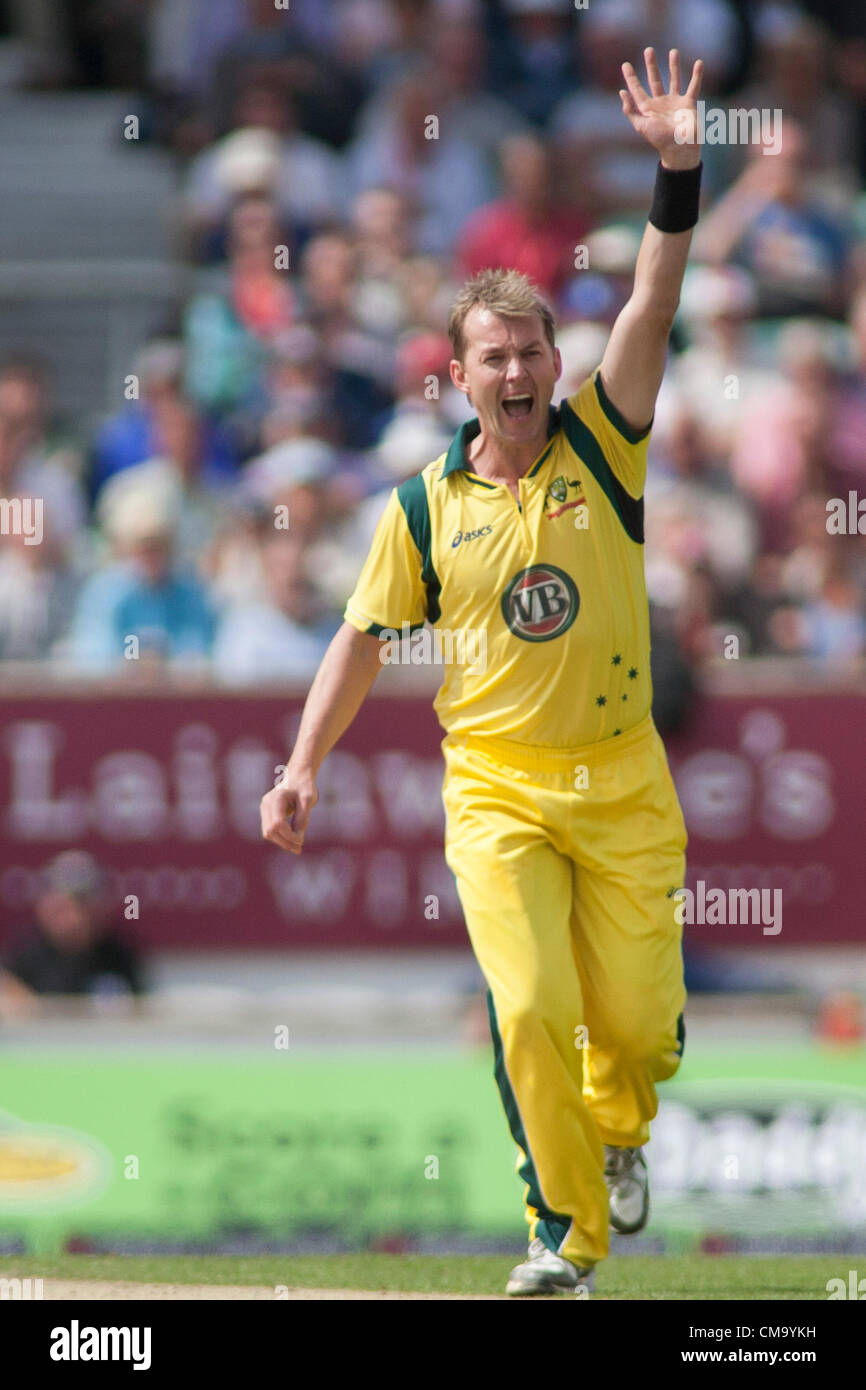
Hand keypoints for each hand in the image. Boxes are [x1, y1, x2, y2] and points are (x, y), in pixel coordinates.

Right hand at [260, 768, 317, 854]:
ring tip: (297, 847)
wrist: (298, 775)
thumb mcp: (308, 800)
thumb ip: (303, 818)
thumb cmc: (304, 786)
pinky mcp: (266, 813)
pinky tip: (292, 841)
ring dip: (281, 842)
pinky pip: (270, 830)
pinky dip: (279, 837)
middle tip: (299, 849)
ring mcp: (264, 808)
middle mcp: (266, 804)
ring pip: (268, 832)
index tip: (301, 840)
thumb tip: (298, 838)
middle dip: (284, 842)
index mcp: (276, 798)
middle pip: (270, 831)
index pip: (278, 824)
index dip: (289, 835)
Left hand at [620, 47, 702, 169]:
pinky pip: (693, 86)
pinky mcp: (688, 104)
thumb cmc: (659, 139)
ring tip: (673, 51)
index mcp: (648, 108)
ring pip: (674, 79)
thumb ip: (631, 110)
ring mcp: (675, 102)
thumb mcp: (641, 126)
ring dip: (673, 66)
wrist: (679, 148)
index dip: (631, 78)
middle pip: (655, 80)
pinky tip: (698, 63)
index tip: (625, 64)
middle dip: (651, 65)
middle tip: (649, 50)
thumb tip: (622, 92)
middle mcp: (661, 103)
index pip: (637, 89)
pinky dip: (697, 75)